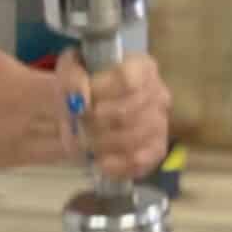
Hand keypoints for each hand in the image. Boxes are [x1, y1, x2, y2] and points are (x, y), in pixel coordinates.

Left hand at [57, 49, 170, 182]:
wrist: (88, 111)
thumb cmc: (82, 87)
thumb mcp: (71, 70)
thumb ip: (73, 78)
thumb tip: (80, 99)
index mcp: (142, 66)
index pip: (127, 80)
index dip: (100, 93)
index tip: (81, 100)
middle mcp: (158, 93)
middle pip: (128, 113)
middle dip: (95, 123)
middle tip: (76, 125)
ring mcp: (160, 123)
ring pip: (132, 138)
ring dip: (100, 144)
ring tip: (83, 141)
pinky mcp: (156, 150)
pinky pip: (139, 161)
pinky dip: (115, 165)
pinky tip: (98, 161)